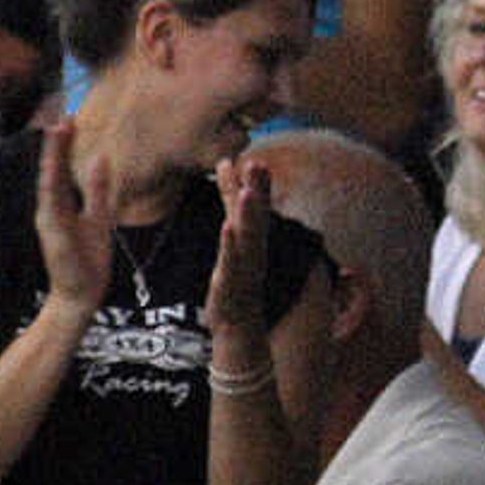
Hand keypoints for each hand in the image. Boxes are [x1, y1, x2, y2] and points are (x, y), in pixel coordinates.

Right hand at [30, 117, 113, 314]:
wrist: (82, 294)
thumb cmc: (88, 258)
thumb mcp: (98, 215)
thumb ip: (98, 189)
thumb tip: (102, 158)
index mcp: (60, 203)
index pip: (61, 167)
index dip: (64, 143)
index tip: (69, 117)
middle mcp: (50, 208)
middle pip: (52, 168)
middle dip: (56, 142)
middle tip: (61, 114)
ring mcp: (49, 221)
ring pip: (49, 182)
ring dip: (53, 157)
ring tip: (58, 131)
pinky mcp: (53, 235)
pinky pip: (51, 206)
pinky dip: (51, 187)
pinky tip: (53, 169)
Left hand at [201, 153, 274, 354]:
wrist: (238, 324)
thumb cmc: (238, 275)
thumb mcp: (234, 231)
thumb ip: (229, 196)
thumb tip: (227, 162)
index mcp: (255, 239)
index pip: (257, 209)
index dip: (258, 186)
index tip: (256, 160)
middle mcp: (254, 252)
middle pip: (256, 220)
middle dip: (257, 193)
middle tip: (257, 166)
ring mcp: (243, 269)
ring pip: (248, 240)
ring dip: (249, 217)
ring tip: (247, 193)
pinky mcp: (229, 286)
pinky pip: (232, 265)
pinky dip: (231, 246)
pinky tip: (228, 228)